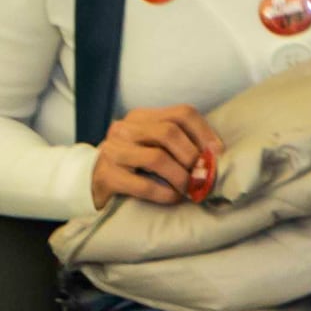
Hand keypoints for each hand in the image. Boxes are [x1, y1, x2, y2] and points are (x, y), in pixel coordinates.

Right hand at [90, 105, 223, 210]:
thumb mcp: (155, 145)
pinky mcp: (106, 177)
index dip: (205, 133)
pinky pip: (143, 185)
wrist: (92, 183)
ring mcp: (112, 152)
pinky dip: (165, 193)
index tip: (218, 153)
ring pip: (157, 158)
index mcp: (142, 117)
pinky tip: (174, 198)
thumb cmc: (135, 164)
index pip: (182, 113)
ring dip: (181, 176)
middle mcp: (124, 129)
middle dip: (192, 156)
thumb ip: (180, 143)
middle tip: (203, 175)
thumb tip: (216, 155)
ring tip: (190, 188)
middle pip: (169, 133)